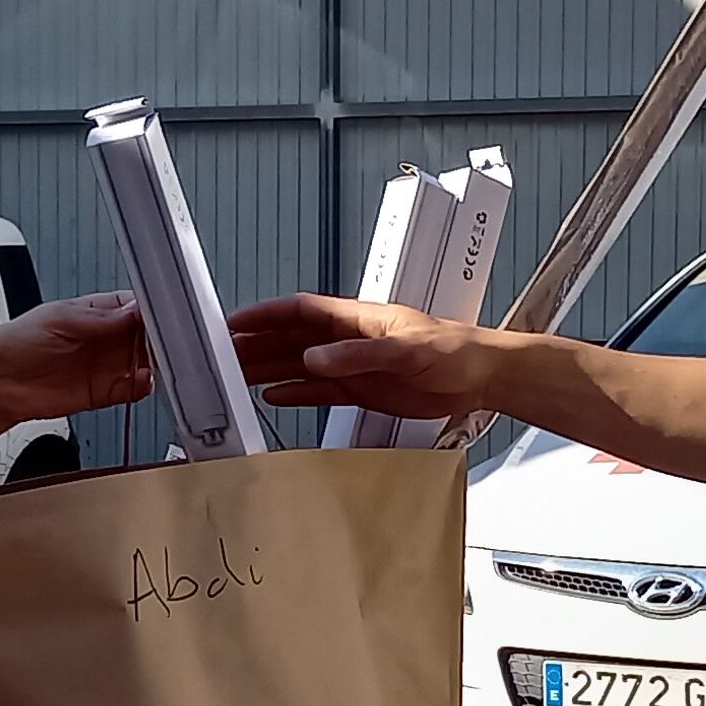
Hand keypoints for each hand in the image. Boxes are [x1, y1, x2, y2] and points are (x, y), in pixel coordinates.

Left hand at [0, 294, 151, 426]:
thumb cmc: (17, 343)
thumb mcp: (60, 320)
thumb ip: (100, 319)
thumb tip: (135, 311)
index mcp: (96, 312)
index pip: (135, 306)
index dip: (151, 309)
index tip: (164, 313)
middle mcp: (106, 338)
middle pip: (147, 335)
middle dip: (160, 336)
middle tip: (169, 338)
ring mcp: (107, 365)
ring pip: (146, 362)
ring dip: (157, 362)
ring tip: (161, 360)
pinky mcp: (105, 392)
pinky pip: (134, 389)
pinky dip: (144, 387)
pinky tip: (144, 381)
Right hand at [231, 293, 497, 418]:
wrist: (482, 376)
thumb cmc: (456, 350)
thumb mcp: (406, 350)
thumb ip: (358, 355)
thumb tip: (316, 358)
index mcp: (358, 318)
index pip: (300, 311)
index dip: (265, 315)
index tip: (236, 322)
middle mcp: (350, 339)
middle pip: (291, 338)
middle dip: (256, 344)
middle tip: (224, 355)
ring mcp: (355, 364)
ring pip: (300, 364)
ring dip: (269, 368)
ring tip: (236, 376)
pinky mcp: (364, 389)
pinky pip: (319, 391)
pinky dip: (295, 392)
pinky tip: (274, 395)